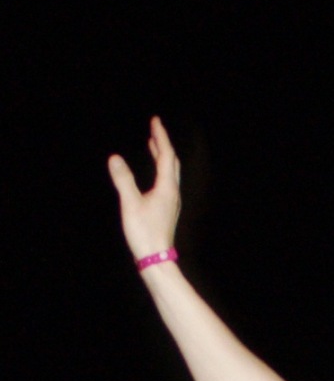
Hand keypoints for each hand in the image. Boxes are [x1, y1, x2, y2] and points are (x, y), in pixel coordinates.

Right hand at [108, 116, 180, 262]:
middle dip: (163, 144)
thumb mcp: (130, 205)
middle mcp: (172, 193)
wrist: (156, 260)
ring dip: (162, 156)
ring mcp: (171, 202)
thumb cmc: (144, 233)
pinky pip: (166, 183)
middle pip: (171, 162)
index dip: (160, 137)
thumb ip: (123, 180)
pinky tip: (153, 174)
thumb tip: (114, 159)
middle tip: (154, 129)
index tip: (155, 121)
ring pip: (170, 173)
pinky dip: (160, 170)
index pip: (166, 155)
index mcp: (166, 188)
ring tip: (153, 145)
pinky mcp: (166, 210)